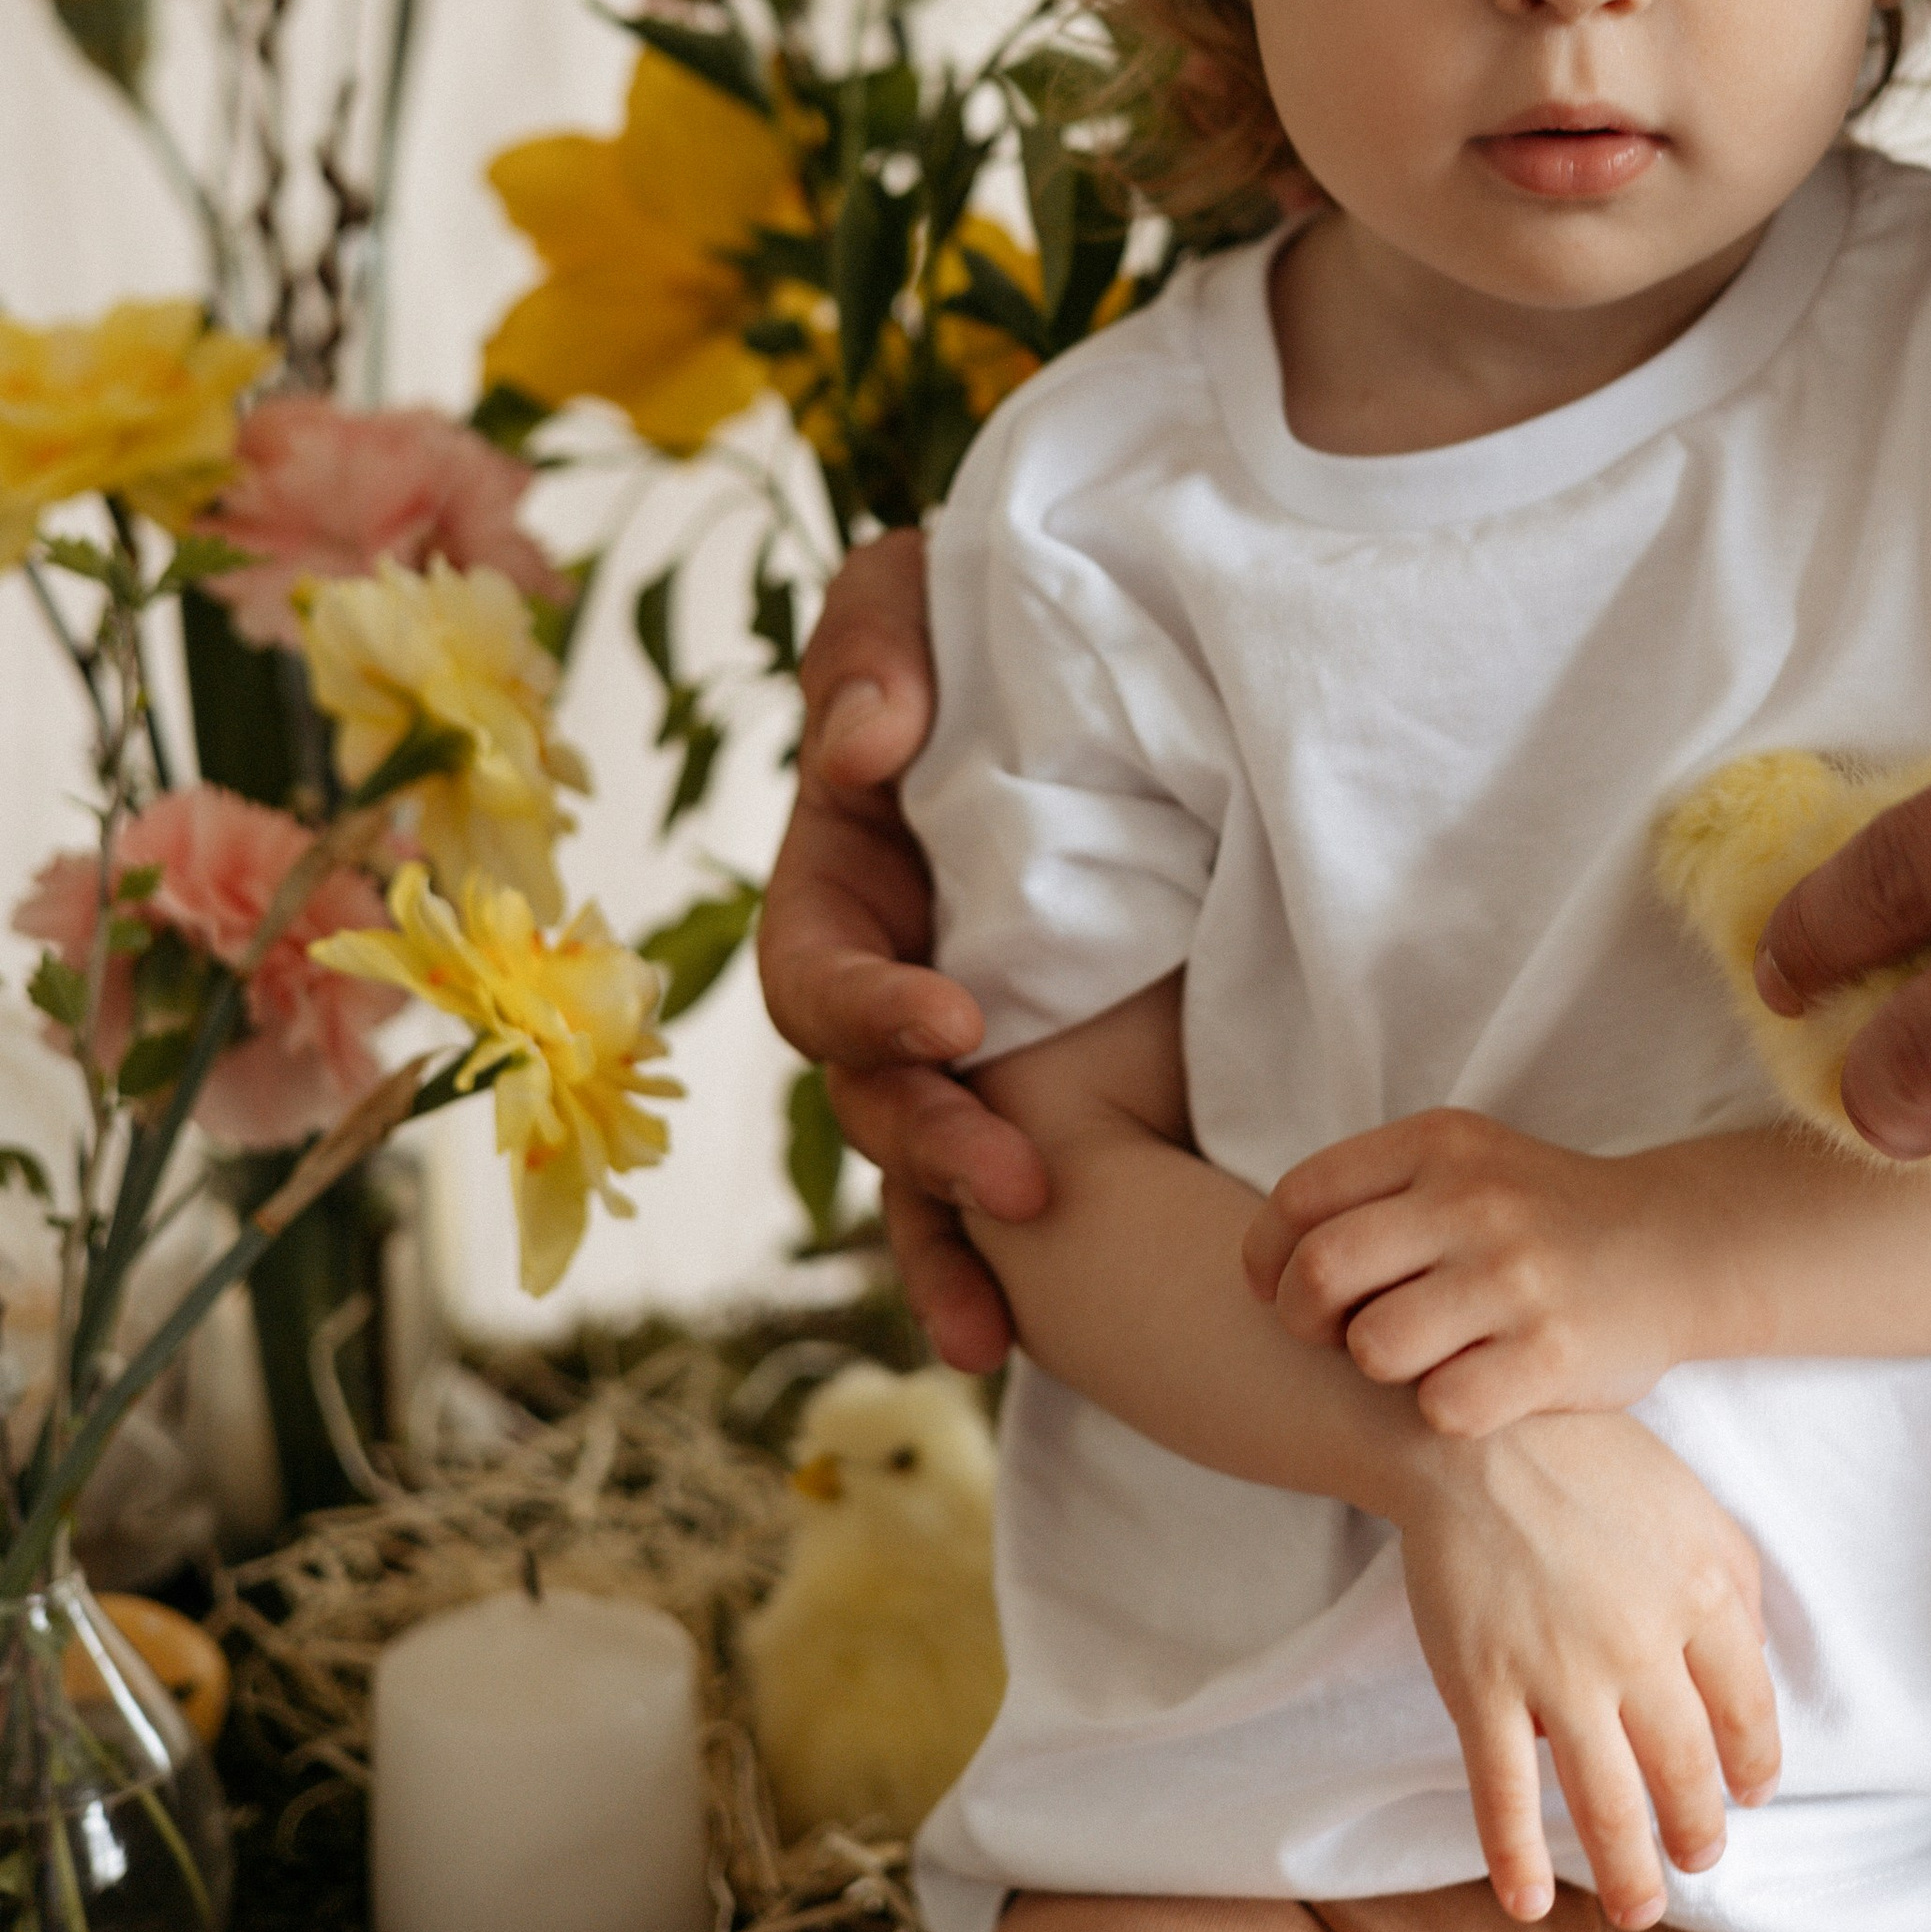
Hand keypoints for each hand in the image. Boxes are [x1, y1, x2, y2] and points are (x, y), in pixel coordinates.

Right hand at [758, 530, 1044, 1367]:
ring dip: (956, 1249)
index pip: (818, 976)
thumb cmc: (983, 615)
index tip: (957, 1019)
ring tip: (1003, 1329)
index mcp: (837, 888)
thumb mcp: (913, 593)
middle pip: (868, 1101)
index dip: (872, 1010)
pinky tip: (1044, 1339)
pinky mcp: (1056, 1075)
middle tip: (1022, 1182)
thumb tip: (868, 743)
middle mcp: (885, 985)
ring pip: (924, 1176)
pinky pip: (1014, 1189)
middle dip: (933, 1148)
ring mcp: (965, 1046)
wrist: (1111, 639)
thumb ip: (873, 652)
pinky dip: (1019, 1268)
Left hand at [1245, 1111, 1681, 1433]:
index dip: (1266, 1255)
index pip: (1299, 1197)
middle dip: (1304, 1318)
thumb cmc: (1538, 1217)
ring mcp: (1515, 1278)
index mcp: (1438, 1145)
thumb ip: (1371, 1193)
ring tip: (1412, 1358)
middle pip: (1322, 1271)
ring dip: (1378, 1366)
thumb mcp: (1461, 1165)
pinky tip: (1471, 1390)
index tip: (1277, 1287)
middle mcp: (1474, 1202)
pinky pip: (1444, 1406)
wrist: (1673, 1247)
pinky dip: (1443, 1410)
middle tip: (1332, 1335)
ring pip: (1375, 1347)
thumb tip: (1266, 1262)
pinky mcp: (1552, 1355)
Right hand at [1393, 1410, 1776, 1931]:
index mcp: (1699, 1592)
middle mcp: (1638, 1642)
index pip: (1746, 1711)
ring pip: (1604, 1801)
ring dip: (1628, 1871)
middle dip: (1696, 1834)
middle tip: (1697, 1861)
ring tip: (1639, 1910)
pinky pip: (1502, 1788)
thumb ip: (1736, 1575)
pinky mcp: (1481, 1682)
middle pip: (1684, 1771)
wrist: (1468, 1428)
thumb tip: (1756, 1658)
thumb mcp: (1689, 1497)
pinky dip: (1515, 1855)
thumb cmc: (1587, 1454)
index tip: (1748, 1796)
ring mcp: (1556, 1669)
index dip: (1753, 1766)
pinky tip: (1530, 1901)